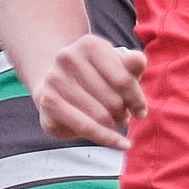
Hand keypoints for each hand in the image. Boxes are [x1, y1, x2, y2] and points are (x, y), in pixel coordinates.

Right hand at [32, 35, 147, 150]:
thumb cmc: (96, 76)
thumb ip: (132, 65)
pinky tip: (120, 143)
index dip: (137, 100)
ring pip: (100, 116)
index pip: (123, 79)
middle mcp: (68, 57)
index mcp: (90, 45)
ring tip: (114, 122)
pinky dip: (107, 139)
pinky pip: (85, 128)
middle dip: (123, 113)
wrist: (58, 83)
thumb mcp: (118, 67)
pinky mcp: (47, 102)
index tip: (141, 112)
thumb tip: (139, 60)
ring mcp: (55, 79)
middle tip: (123, 116)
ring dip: (114, 125)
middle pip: (113, 100)